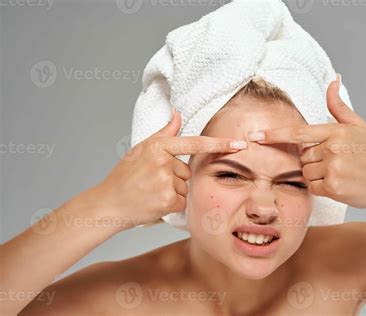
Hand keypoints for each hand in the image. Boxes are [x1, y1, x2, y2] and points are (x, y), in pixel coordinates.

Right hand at [89, 109, 246, 227]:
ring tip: (151, 192)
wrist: (109, 203)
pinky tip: (154, 203)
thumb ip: (164, 133)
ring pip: (185, 187)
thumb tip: (178, 113)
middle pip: (187, 171)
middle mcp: (163, 162)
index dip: (220, 144)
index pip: (194, 143)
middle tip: (151, 182)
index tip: (240, 144)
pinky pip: (182, 201)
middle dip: (174, 178)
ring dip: (173, 192)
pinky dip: (172, 204)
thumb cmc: (125, 176)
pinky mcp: (168, 200)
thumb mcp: (141, 149)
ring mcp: (165, 181)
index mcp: (157, 146)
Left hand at [247, 74, 365, 208]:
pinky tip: (339, 184)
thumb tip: (333, 79)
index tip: (256, 136)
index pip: (298, 133)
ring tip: (339, 173)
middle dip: (313, 161)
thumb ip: (338, 106)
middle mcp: (332, 149)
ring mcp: (332, 168)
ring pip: (306, 173)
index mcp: (334, 132)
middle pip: (303, 157)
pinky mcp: (333, 187)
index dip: (274, 135)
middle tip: (336, 162)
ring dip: (317, 175)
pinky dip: (321, 188)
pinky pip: (312, 187)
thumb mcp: (357, 125)